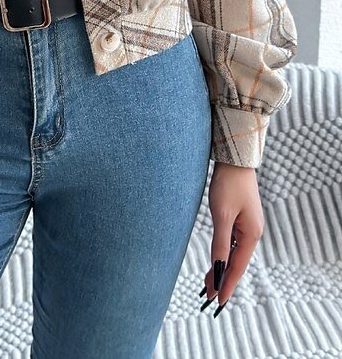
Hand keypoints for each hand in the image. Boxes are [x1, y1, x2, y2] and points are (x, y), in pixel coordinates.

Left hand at [199, 162, 264, 316]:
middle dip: (223, 277)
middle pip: (236, 261)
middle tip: (207, 294)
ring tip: (209, 281)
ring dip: (222, 265)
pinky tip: (217, 258)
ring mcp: (248, 225)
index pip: (237, 266)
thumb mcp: (222, 214)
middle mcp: (253, 232)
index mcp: (251, 234)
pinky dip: (223, 252)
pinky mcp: (241, 218)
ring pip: (234, 252)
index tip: (217, 300)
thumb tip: (218, 266)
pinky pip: (232, 241)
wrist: (236, 160)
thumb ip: (220, 242)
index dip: (227, 284)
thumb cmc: (229, 185)